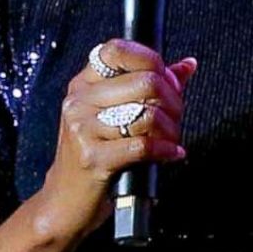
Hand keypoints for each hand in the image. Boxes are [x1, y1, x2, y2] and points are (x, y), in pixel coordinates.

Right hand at [41, 39, 197, 237]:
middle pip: (144, 82)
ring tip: (173, 139)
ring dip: (171, 129)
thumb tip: (187, 65)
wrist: (65, 201)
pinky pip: (143, 145)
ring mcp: (83, 129)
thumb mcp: (114, 115)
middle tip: (177, 118)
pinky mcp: (92, 158)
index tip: (167, 80)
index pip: (118, 50)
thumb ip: (150, 86)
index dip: (151, 60)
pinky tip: (171, 154)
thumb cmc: (95, 155)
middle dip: (173, 101)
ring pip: (147, 114)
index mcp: (83, 84)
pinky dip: (165, 150)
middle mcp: (79, 101)